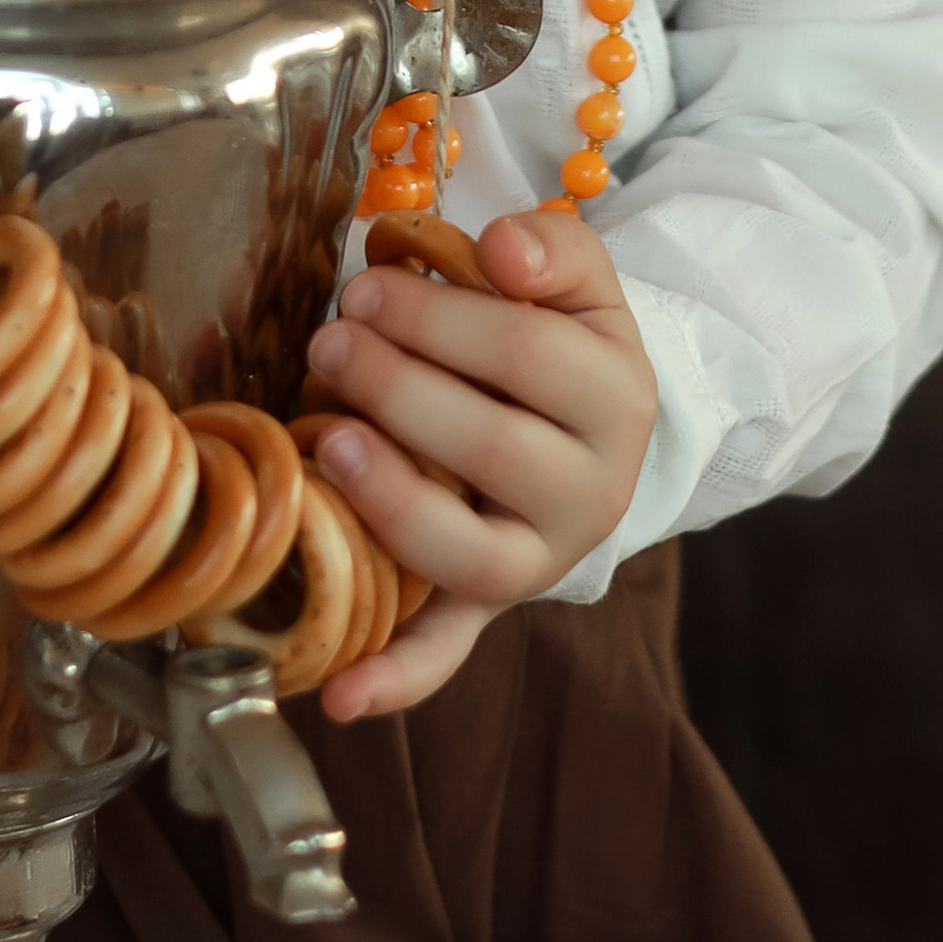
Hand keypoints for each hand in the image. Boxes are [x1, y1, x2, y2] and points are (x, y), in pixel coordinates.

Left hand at [302, 208, 656, 722]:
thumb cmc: (560, 339)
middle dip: (397, 387)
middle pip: (492, 447)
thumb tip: (502, 250)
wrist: (592, 428)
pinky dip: (396, 680)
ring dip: (392, 502)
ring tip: (326, 438)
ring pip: (471, 555)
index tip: (362, 287)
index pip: (527, 354)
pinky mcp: (491, 608)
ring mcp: (540, 560)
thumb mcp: (579, 283)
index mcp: (617, 400)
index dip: (437, 319)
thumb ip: (552, 247)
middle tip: (328, 343)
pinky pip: (448, 654)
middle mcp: (592, 493)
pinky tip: (338, 694)